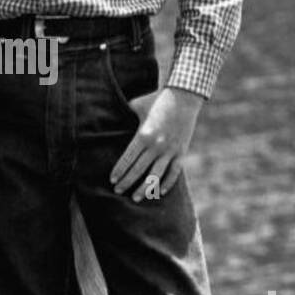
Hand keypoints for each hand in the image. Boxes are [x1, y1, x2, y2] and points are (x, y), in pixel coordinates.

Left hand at [109, 86, 204, 201]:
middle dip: (126, 182)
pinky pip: (174, 172)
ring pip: (155, 176)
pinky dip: (167, 183)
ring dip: (144, 189)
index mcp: (143, 135)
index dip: (119, 171)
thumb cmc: (156, 100)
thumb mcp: (137, 106)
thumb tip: (112, 118)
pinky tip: (159, 191)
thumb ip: (126, 116)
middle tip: (117, 191)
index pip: (127, 159)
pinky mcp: (181, 152)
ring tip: (135, 198)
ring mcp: (170, 150)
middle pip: (138, 170)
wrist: (183, 96)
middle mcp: (156, 146)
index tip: (112, 180)